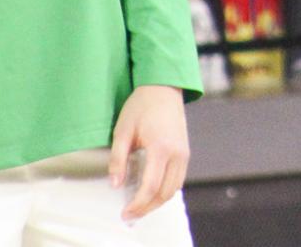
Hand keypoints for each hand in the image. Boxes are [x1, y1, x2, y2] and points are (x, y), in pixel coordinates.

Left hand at [110, 84, 188, 221]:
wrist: (163, 87)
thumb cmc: (141, 106)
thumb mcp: (123, 130)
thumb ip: (118, 159)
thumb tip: (115, 184)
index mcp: (161, 147)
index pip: (151, 186)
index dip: (138, 204)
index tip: (125, 212)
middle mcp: (177, 153)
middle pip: (165, 192)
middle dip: (148, 207)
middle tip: (130, 214)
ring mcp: (184, 152)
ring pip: (174, 188)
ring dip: (158, 201)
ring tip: (140, 206)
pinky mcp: (185, 152)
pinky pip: (179, 179)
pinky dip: (166, 190)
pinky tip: (152, 191)